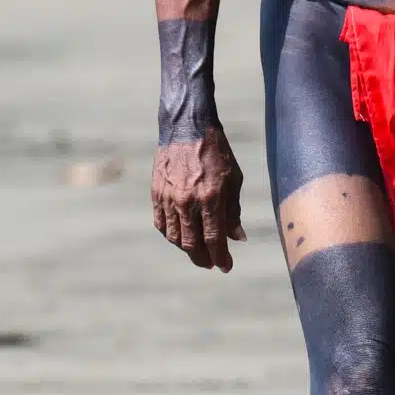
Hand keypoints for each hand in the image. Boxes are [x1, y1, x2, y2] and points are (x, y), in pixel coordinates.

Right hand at [151, 125, 245, 269]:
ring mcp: (169, 198)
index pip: (214, 239)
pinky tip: (180, 237)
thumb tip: (238, 237)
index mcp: (211, 197)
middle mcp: (187, 201)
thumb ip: (234, 210)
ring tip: (198, 251)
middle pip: (192, 243)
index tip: (226, 267)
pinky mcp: (156, 193)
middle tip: (212, 263)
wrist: (187, 127)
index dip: (221, 257)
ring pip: (175, 237)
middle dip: (204, 258)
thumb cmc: (216, 151)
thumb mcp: (234, 178)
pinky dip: (171, 235)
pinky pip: (161, 224)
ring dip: (187, 249)